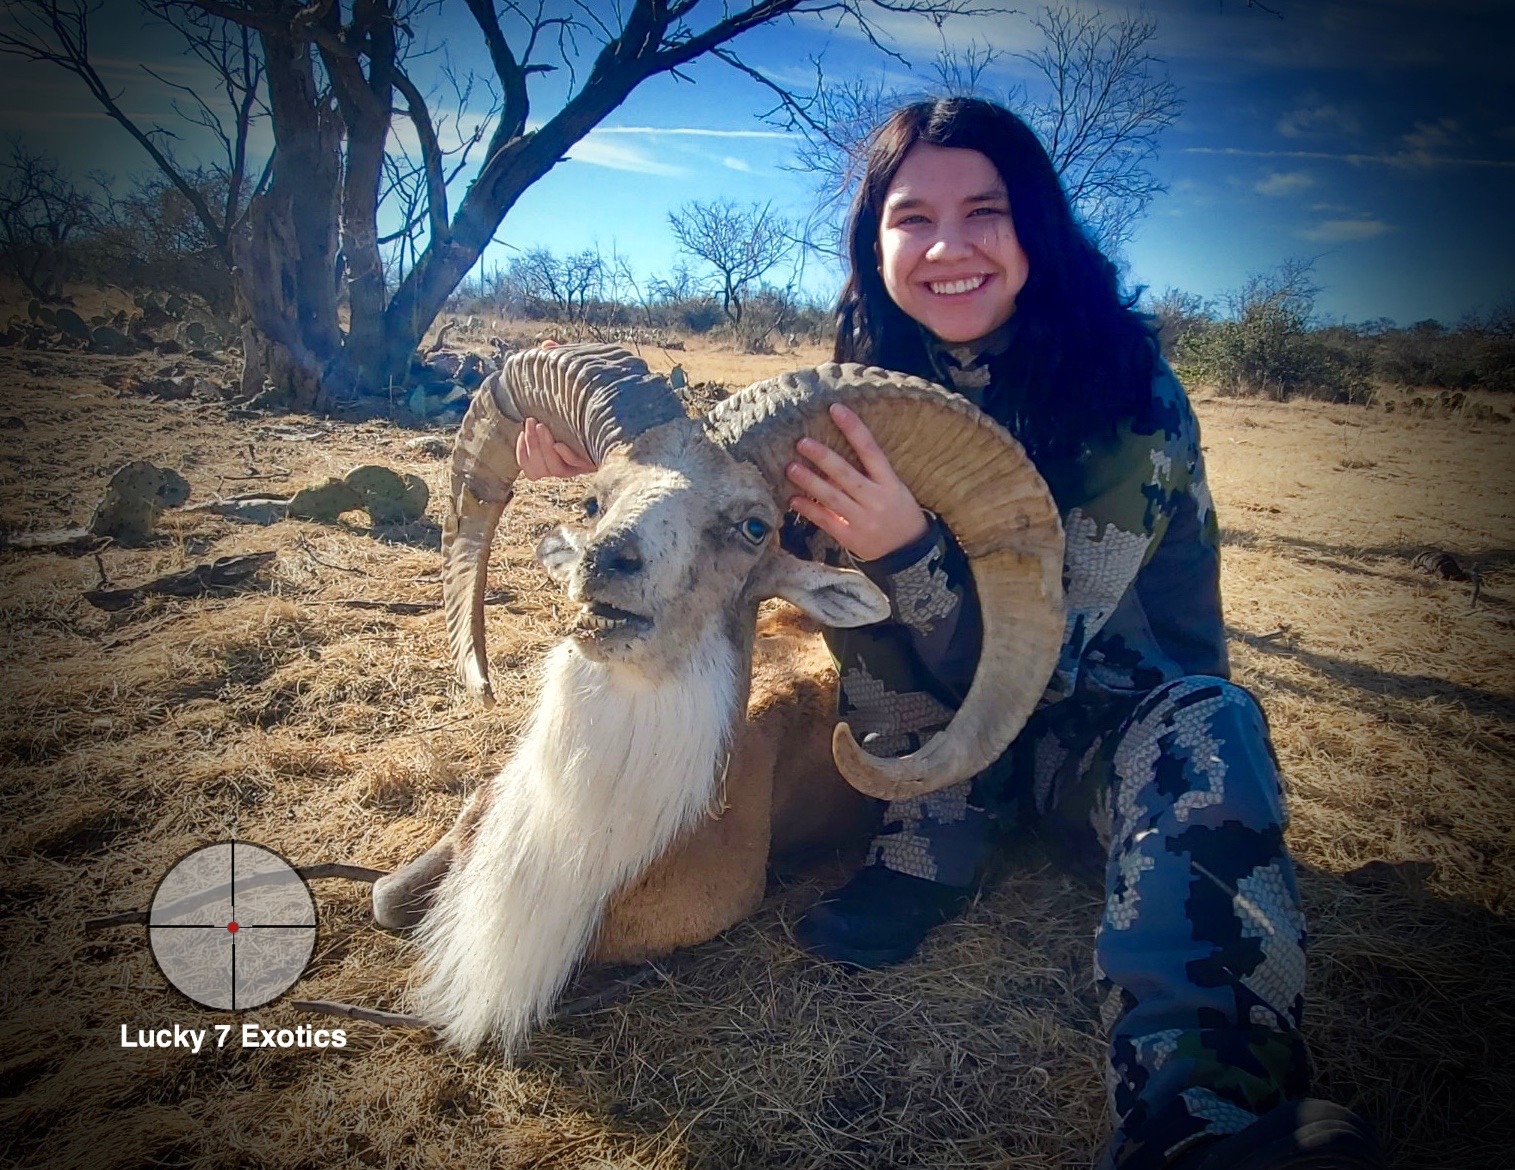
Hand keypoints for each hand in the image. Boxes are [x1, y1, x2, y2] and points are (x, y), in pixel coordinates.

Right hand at [516, 417, 595, 479]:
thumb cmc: (586, 421)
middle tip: (532, 422)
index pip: (531, 471)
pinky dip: (564, 455)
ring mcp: (579, 469)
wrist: (617, 429)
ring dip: (545, 448)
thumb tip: (529, 415)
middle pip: (540, 470)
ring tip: (542, 427)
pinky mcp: (592, 465)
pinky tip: (559, 444)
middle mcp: (565, 471)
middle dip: (532, 445)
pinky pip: (574, 466)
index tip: (521, 432)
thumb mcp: (564, 423)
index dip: (522, 455)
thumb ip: (548, 424)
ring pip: (555, 469)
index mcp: (554, 464)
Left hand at [786, 403, 927, 561]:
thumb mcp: (894, 488)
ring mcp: (863, 519)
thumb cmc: (898, 511)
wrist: (909, 551)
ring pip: (832, 497)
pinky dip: (809, 509)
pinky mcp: (851, 537)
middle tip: (802, 442)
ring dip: (810, 481)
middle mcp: (876, 499)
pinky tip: (793, 499)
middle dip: (823, 457)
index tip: (836, 409)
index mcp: (890, 483)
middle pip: (846, 474)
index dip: (854, 429)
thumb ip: (870, 473)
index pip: (871, 450)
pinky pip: (826, 521)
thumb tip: (836, 451)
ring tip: (791, 467)